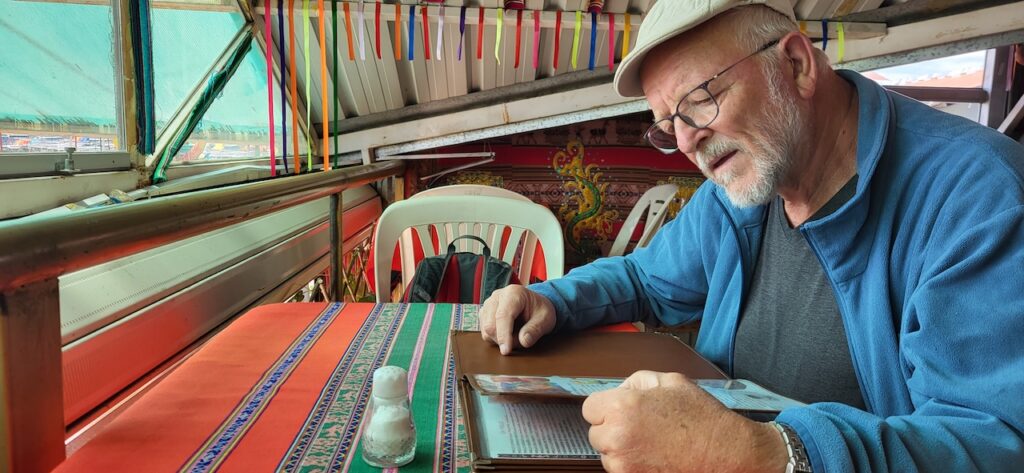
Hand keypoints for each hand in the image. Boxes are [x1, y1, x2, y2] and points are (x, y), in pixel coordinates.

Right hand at [479, 285, 555, 354]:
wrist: (534, 305)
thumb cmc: (540, 310)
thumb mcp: (546, 319)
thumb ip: (535, 329)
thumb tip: (523, 341)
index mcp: (513, 293)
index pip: (502, 316)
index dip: (503, 335)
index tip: (506, 351)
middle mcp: (497, 296)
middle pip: (490, 324)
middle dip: (503, 340)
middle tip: (521, 340)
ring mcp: (488, 304)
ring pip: (486, 330)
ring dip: (500, 340)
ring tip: (516, 335)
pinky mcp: (484, 313)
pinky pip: (485, 332)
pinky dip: (495, 339)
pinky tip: (508, 334)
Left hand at [582, 371, 787, 472]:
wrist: (725, 451)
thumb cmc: (701, 417)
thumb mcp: (670, 381)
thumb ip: (636, 381)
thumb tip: (620, 389)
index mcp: (622, 407)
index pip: (589, 408)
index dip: (606, 406)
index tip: (619, 409)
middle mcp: (617, 437)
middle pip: (595, 432)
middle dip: (612, 427)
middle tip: (640, 425)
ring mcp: (624, 464)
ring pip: (607, 454)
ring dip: (621, 448)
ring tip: (651, 441)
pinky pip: (621, 470)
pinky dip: (632, 464)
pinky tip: (654, 455)